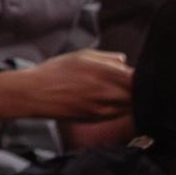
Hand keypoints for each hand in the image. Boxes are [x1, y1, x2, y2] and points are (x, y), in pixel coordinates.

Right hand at [16, 49, 139, 126]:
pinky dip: (116, 107)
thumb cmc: (55, 72)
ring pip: (128, 106)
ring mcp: (102, 108)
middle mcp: (108, 92)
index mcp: (106, 73)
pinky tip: (103, 100)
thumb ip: (108, 58)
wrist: (34, 94)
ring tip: (112, 91)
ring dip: (127, 99)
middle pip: (137, 94)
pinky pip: (116, 114)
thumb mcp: (82, 55)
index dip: (141, 77)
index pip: (139, 78)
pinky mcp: (95, 119)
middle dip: (136, 89)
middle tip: (126, 83)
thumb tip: (124, 61)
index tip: (136, 74)